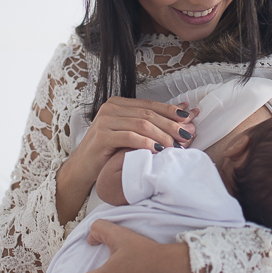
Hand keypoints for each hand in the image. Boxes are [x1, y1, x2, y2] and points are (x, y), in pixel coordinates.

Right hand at [56, 98, 197, 223]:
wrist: (82, 169)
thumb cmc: (108, 153)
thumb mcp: (130, 135)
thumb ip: (151, 123)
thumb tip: (184, 110)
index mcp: (118, 103)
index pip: (150, 105)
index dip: (171, 112)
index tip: (189, 120)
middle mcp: (110, 107)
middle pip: (148, 114)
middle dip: (171, 125)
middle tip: (187, 135)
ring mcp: (105, 120)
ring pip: (141, 124)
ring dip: (162, 135)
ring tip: (176, 146)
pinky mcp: (101, 135)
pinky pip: (129, 137)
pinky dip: (146, 143)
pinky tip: (158, 150)